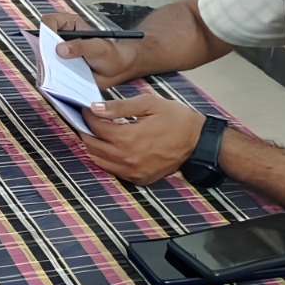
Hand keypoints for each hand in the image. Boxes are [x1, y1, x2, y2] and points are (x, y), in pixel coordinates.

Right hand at [42, 12, 140, 89]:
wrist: (117, 70)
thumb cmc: (110, 53)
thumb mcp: (97, 48)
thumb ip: (80, 47)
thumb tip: (60, 50)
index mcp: (69, 25)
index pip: (49, 21)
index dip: (46, 31)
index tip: (51, 44)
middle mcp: (61, 38)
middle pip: (42, 41)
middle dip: (44, 52)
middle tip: (50, 62)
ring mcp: (60, 54)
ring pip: (44, 58)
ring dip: (47, 66)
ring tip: (57, 73)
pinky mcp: (60, 67)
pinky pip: (49, 72)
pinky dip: (52, 77)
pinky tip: (59, 81)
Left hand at [78, 93, 205, 184]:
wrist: (198, 142)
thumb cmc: (176, 119)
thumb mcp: (149, 104)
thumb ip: (119, 107)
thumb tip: (95, 108)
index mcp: (128, 138)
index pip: (96, 127)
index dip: (87, 116)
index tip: (86, 109)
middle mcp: (127, 158)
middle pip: (92, 146)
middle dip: (86, 131)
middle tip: (86, 121)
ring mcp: (133, 172)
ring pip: (99, 161)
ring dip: (93, 146)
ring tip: (96, 133)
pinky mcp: (139, 179)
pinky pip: (113, 171)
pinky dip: (106, 159)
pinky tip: (110, 147)